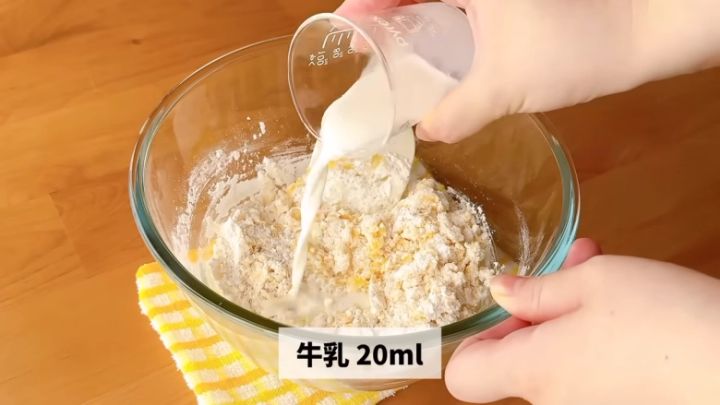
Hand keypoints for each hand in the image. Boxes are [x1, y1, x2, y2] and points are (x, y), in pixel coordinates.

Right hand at [337, 0, 719, 142]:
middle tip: (361, 44)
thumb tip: (426, 134)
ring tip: (387, 51)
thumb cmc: (574, 50)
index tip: (343, 27)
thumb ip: (458, 113)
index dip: (367, 4)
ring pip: (440, 0)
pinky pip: (462, 10)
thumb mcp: (506, 86)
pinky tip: (436, 56)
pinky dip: (442, 27)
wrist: (640, 35)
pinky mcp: (511, 4)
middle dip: (384, 12)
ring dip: (411, 19)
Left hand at [445, 254, 719, 403]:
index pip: (464, 376)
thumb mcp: (594, 282)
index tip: (506, 310)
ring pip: (554, 362)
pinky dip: (592, 344)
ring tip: (601, 275)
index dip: (475, 341)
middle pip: (514, 364)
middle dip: (536, 311)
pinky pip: (585, 376)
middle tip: (571, 269)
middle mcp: (552, 403)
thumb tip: (499, 292)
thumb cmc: (664, 319)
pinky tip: (625, 310)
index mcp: (534, 371)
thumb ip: (536, 291)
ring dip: (567, 318)